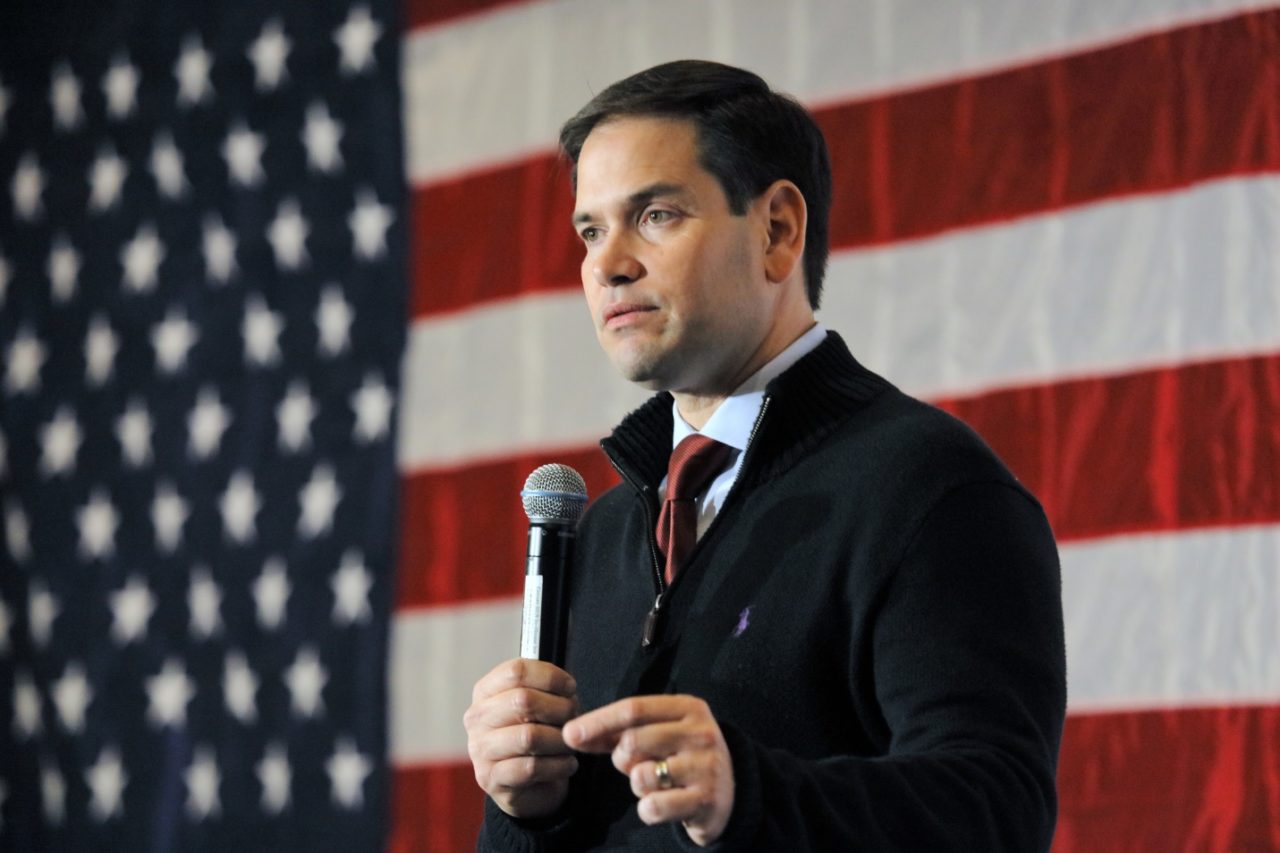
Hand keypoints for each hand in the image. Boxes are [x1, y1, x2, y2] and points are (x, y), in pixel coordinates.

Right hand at [464, 658, 578, 817]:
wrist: (529, 786)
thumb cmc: (537, 735)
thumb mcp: (540, 705)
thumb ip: (548, 690)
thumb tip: (567, 689)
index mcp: (486, 691)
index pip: (516, 671)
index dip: (550, 677)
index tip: (570, 689)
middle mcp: (477, 717)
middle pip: (523, 700)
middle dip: (559, 709)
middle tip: (574, 720)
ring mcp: (480, 749)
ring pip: (529, 736)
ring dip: (560, 740)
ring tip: (570, 745)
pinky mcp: (491, 778)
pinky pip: (531, 768)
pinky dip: (558, 766)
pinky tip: (566, 764)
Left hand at [563, 695, 732, 846]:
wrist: (731, 793)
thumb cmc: (683, 756)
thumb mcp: (660, 733)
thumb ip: (619, 732)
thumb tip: (572, 734)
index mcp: (688, 707)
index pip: (633, 708)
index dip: (598, 721)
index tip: (569, 734)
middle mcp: (701, 732)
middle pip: (633, 741)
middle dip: (620, 758)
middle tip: (633, 765)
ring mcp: (706, 766)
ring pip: (641, 776)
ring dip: (637, 785)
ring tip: (656, 783)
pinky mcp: (706, 800)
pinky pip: (653, 807)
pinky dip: (647, 809)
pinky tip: (663, 804)